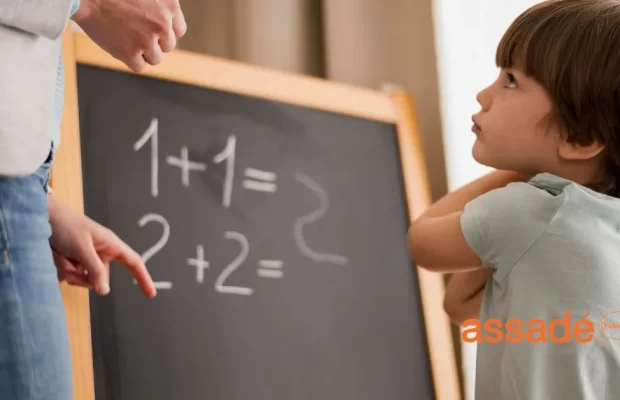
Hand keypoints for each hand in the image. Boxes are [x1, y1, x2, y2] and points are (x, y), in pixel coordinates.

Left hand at [48, 196, 156, 297]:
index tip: (151, 294)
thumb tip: (104, 291)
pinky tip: (54, 255)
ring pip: (81, 279)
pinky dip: (60, 268)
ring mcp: (85, 259)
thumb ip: (94, 270)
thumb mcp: (82, 248)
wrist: (41, 216)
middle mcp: (100, 253)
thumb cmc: (66, 226)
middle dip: (80, 274)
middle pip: (98, 278)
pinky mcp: (72, 262)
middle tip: (68, 258)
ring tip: (59, 253)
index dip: (143, 278)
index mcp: (110, 245)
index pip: (133, 262)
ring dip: (67, 270)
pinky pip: (69, 276)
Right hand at [72, 0, 186, 71]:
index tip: (156, 32)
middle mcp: (162, 25)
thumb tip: (165, 20)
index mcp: (169, 6)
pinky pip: (139, 66)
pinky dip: (131, 59)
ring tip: (128, 38)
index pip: (179, 30)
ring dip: (143, 52)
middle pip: (167, 46)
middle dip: (155, 42)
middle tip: (137, 33)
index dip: (166, 32)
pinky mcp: (130, 53)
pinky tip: (121, 46)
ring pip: (155, 58)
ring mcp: (147, 40)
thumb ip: (160, 5)